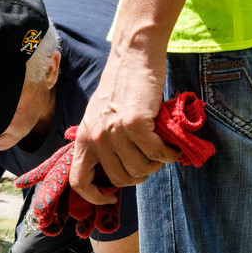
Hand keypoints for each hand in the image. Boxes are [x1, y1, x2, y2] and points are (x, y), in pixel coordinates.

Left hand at [70, 49, 177, 203]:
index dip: (94, 197)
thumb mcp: (99, 117)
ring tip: (162, 153)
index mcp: (83, 139)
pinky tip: (172, 148)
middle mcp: (95, 138)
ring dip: (156, 166)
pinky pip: (156, 153)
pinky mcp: (135, 123)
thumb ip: (102, 142)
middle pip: (119, 179)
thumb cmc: (121, 87)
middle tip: (150, 164)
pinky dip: (168, 155)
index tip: (111, 198)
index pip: (78, 181)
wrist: (133, 55)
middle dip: (139, 177)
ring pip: (139, 169)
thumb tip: (118, 169)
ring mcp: (114, 131)